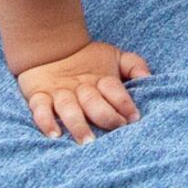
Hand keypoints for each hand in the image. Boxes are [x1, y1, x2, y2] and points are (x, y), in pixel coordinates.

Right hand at [16, 37, 148, 140]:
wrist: (49, 46)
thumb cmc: (88, 60)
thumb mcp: (114, 57)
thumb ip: (133, 66)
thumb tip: (148, 78)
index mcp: (100, 78)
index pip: (113, 89)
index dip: (124, 102)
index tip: (133, 117)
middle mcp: (80, 87)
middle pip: (92, 101)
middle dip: (104, 116)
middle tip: (115, 129)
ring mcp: (59, 92)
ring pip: (68, 108)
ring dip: (77, 124)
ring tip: (86, 141)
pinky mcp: (39, 96)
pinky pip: (40, 109)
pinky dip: (45, 122)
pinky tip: (54, 135)